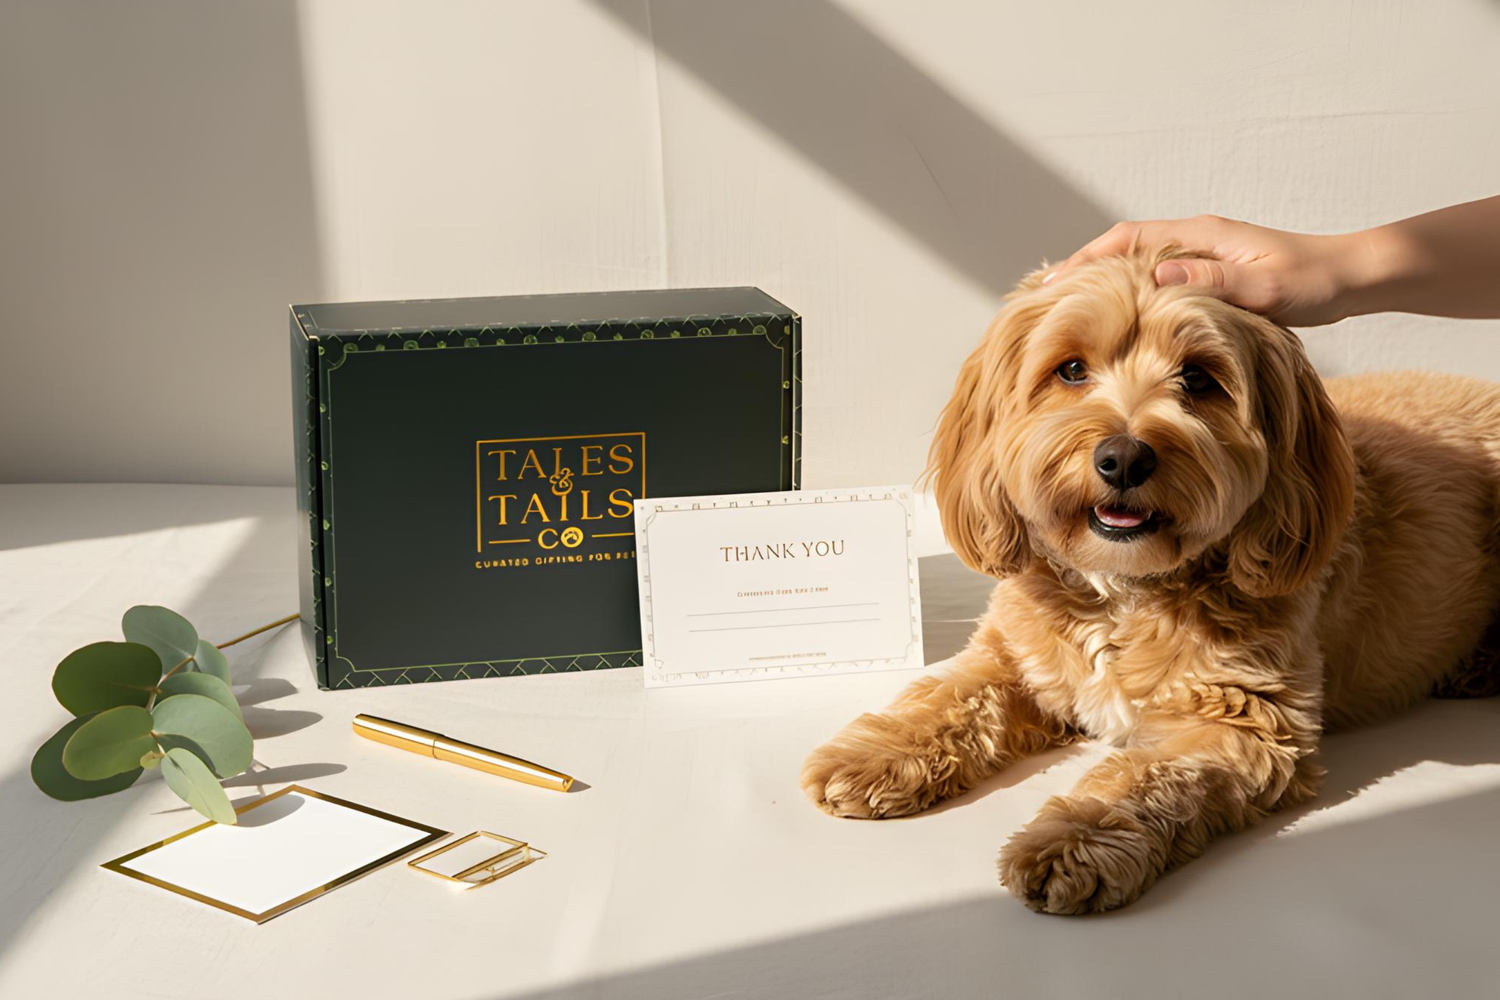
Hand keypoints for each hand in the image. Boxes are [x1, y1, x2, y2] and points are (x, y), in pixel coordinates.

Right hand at [1046, 215, 1359, 326]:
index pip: (1125, 239)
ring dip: (1101, 282)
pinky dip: (1128, 293)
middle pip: (1121, 248)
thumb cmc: (1311, 282)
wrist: (1350, 277)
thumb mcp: (1262, 287)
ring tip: (1066, 310)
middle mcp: (1194, 240)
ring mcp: (1200, 256)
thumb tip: (1156, 275)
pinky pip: (1155, 279)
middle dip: (1081, 270)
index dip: (1085, 260)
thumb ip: (1211, 282)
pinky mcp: (1209, 275)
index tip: (1052, 282)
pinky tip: (1117, 317)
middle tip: (1041, 297)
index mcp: (1199, 235)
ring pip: (1136, 264)